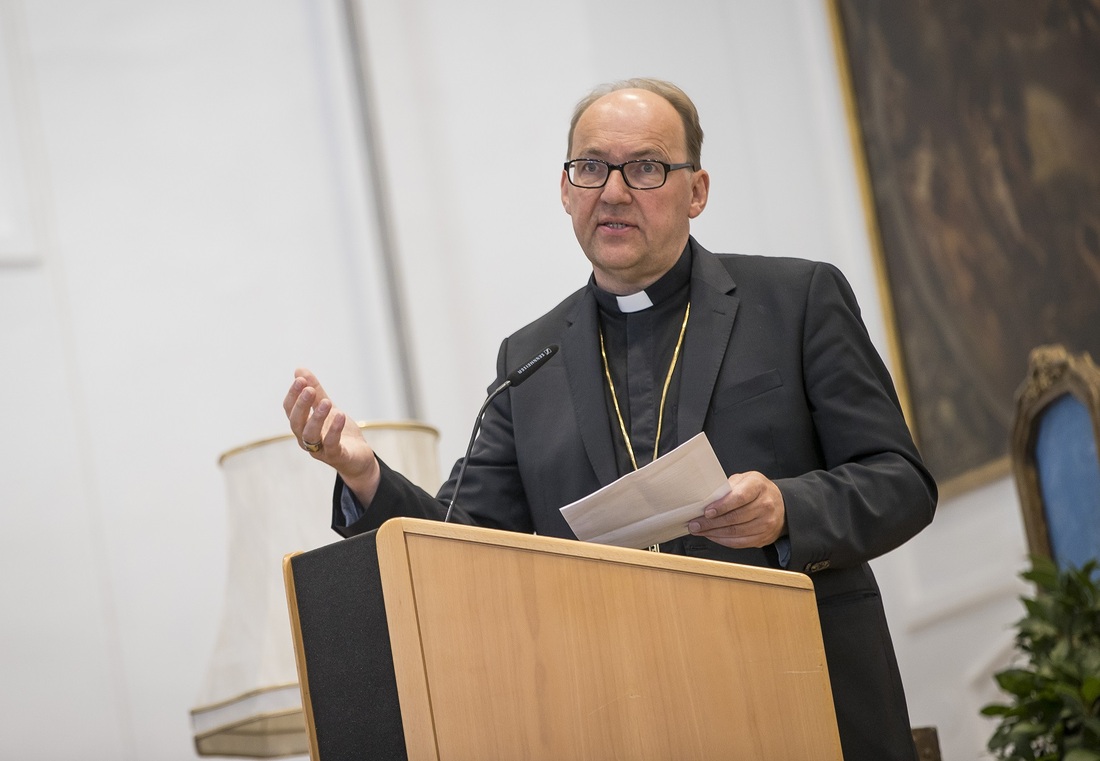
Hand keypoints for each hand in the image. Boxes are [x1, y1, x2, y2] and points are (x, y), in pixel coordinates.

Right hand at [283, 368, 380, 503]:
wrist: (358, 457)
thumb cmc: (340, 432)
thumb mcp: (329, 408)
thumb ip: (316, 392)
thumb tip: (299, 370)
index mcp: (302, 426)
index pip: (290, 410)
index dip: (293, 395)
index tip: (300, 380)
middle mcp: (306, 439)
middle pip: (296, 423)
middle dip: (301, 405)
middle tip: (309, 389)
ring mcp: (320, 450)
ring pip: (310, 435)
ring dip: (317, 417)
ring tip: (327, 402)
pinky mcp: (336, 456)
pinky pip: (331, 444)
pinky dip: (334, 430)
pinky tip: (341, 416)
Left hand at [687, 471, 786, 548]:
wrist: (781, 504)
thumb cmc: (758, 490)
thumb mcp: (745, 479)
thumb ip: (728, 487)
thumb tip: (707, 499)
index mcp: (759, 486)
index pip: (739, 498)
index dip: (721, 506)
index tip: (707, 512)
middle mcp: (765, 505)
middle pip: (735, 518)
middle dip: (711, 523)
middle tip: (695, 524)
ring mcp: (766, 523)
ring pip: (736, 532)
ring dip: (714, 533)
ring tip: (700, 531)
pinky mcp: (763, 537)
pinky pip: (740, 542)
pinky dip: (723, 540)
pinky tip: (712, 536)